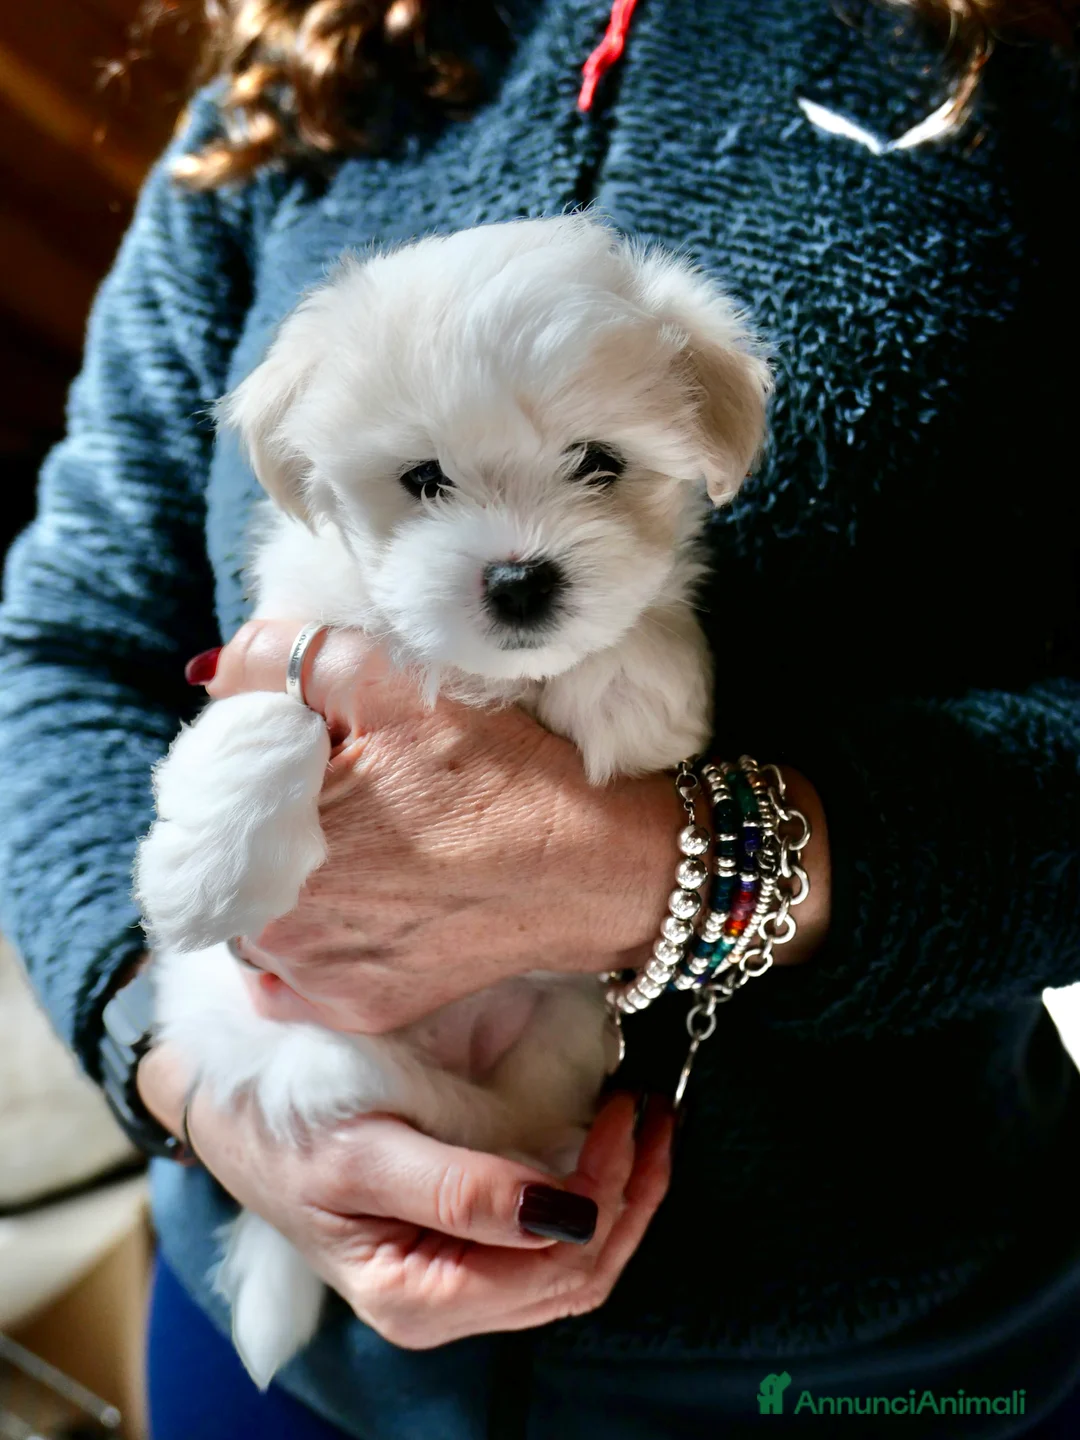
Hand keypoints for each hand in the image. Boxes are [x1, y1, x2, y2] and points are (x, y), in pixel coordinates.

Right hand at [137, 1043, 673, 1347]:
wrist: (233, 1118)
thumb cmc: (285, 1133)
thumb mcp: (365, 1153)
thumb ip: (462, 1191)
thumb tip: (566, 1215)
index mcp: (420, 1298)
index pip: (558, 1266)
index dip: (609, 1192)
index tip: (626, 1109)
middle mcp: (445, 1306)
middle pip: (577, 1274)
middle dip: (631, 1195)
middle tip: (653, 1110)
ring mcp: (454, 1281)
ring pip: (571, 1264)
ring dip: (620, 1195)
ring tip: (645, 1122)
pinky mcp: (456, 1248)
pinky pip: (544, 1240)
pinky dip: (587, 1193)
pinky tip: (602, 1145)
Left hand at [197, 621, 830, 1031]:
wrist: (598, 871)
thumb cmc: (505, 778)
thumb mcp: (395, 683)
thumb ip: (285, 660)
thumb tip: (219, 672)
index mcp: (274, 843)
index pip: (214, 782)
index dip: (257, 748)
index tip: (315, 739)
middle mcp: (280, 930)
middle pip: (233, 850)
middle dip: (273, 812)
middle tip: (350, 785)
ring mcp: (318, 981)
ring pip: (259, 909)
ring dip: (289, 873)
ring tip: (368, 840)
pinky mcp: (359, 1009)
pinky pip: (294, 969)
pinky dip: (316, 930)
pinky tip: (369, 893)